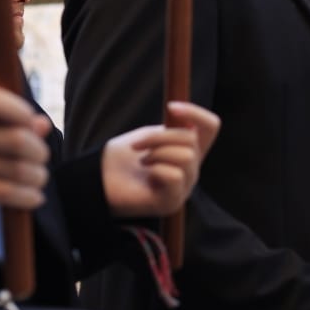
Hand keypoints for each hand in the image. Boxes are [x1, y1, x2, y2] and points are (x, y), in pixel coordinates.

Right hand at [0, 87, 49, 212]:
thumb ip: (14, 124)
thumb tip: (43, 124)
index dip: (20, 110)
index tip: (32, 123)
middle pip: (17, 140)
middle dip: (39, 152)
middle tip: (40, 158)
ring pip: (16, 170)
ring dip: (37, 177)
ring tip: (38, 178)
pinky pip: (4, 192)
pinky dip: (27, 197)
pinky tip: (35, 198)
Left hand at [101, 102, 220, 216]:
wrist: (99, 179)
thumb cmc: (123, 158)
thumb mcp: (149, 135)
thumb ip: (173, 129)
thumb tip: (189, 124)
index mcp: (189, 150)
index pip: (210, 127)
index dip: (196, 113)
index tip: (170, 108)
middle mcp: (192, 169)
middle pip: (191, 139)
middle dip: (159, 137)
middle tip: (137, 145)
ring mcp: (185, 186)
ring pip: (186, 156)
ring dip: (156, 154)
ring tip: (143, 162)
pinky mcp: (173, 201)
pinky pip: (176, 175)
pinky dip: (156, 171)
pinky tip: (147, 178)